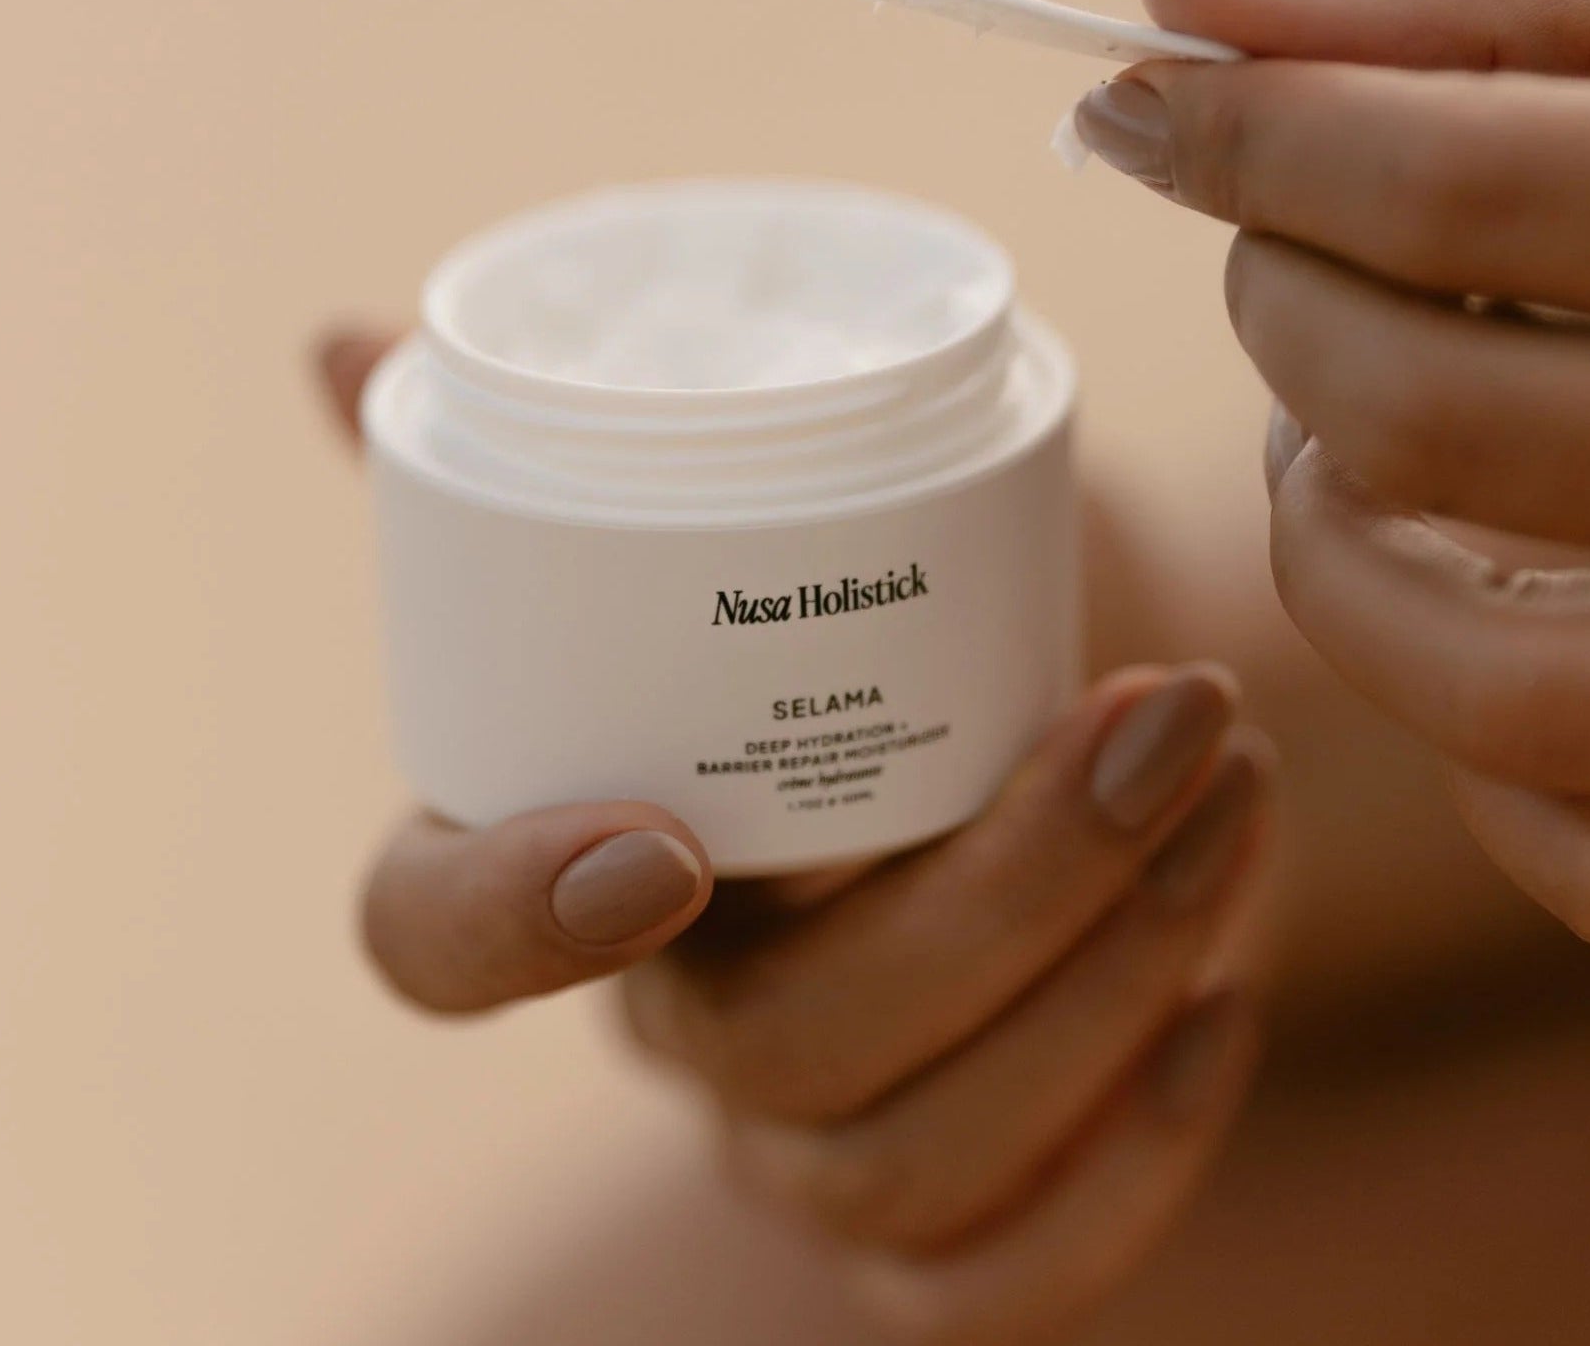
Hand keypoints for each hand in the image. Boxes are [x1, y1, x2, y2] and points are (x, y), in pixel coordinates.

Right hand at [318, 332, 1274, 1338]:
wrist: (1038, 753)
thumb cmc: (865, 625)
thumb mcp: (745, 522)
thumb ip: (575, 455)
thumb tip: (357, 337)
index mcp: (566, 860)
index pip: (431, 942)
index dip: (507, 918)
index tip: (659, 837)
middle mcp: (679, 1024)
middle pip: (774, 1047)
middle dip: (995, 891)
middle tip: (1155, 711)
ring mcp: (810, 1140)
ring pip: (906, 1158)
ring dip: (1105, 976)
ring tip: (1230, 778)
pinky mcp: (952, 1215)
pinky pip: (1006, 1279)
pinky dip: (1134, 1159)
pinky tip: (1231, 990)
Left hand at [1075, 0, 1589, 949]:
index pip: (1461, 179)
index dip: (1250, 136)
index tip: (1140, 103)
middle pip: (1434, 421)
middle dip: (1279, 307)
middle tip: (1286, 245)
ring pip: (1485, 688)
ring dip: (1327, 548)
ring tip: (1337, 434)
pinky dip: (1476, 755)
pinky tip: (1475, 614)